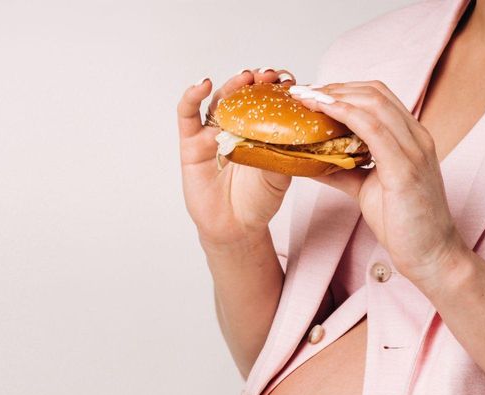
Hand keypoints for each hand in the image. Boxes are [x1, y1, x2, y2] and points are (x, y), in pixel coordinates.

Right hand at [177, 68, 297, 250]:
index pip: (264, 101)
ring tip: (244, 78)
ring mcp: (211, 133)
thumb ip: (284, 153)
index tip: (286, 80)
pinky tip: (203, 84)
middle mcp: (234, 127)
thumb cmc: (258, 201)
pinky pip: (187, 115)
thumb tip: (297, 131)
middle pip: (241, 95)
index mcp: (257, 131)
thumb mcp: (280, 175)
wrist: (235, 227)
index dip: (274, 88)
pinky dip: (192, 96)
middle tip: (267, 75)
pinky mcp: (191, 143)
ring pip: (218, 100)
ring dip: (230, 85)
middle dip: (254, 82)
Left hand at [288, 81, 469, 285]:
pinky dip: (345, 115)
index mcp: (411, 139)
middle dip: (335, 88)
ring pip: (373, 104)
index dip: (344, 90)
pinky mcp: (405, 168)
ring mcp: (414, 150)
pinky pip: (373, 129)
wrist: (432, 255)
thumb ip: (343, 170)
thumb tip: (310, 160)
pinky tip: (322, 112)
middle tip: (302, 94)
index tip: (313, 95)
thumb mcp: (366, 189)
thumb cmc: (404, 224)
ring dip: (334, 96)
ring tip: (305, 99)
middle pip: (374, 93)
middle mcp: (416, 137)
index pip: (378, 97)